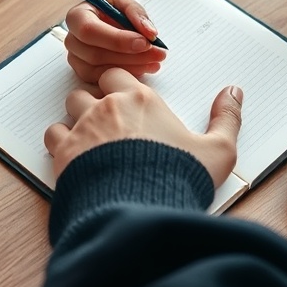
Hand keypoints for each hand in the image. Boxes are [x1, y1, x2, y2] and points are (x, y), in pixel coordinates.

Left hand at [44, 68, 243, 186]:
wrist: (141, 211)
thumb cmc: (179, 180)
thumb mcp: (218, 151)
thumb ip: (227, 118)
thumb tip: (234, 91)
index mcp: (141, 101)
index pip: (117, 75)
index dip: (119, 86)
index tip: (127, 102)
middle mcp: (109, 108)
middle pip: (90, 88)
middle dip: (96, 100)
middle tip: (109, 123)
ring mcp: (84, 128)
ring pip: (70, 107)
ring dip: (77, 119)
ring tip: (91, 139)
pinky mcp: (65, 153)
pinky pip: (53, 134)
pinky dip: (60, 142)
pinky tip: (73, 155)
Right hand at [64, 0, 167, 82]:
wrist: (108, 25)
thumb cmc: (112, 12)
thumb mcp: (125, 4)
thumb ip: (137, 14)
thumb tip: (149, 33)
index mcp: (77, 17)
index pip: (90, 31)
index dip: (117, 39)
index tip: (144, 42)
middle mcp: (72, 40)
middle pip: (95, 54)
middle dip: (131, 56)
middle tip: (157, 53)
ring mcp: (76, 59)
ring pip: (100, 70)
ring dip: (132, 67)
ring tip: (155, 61)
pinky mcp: (85, 74)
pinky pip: (103, 80)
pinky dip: (127, 75)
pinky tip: (144, 68)